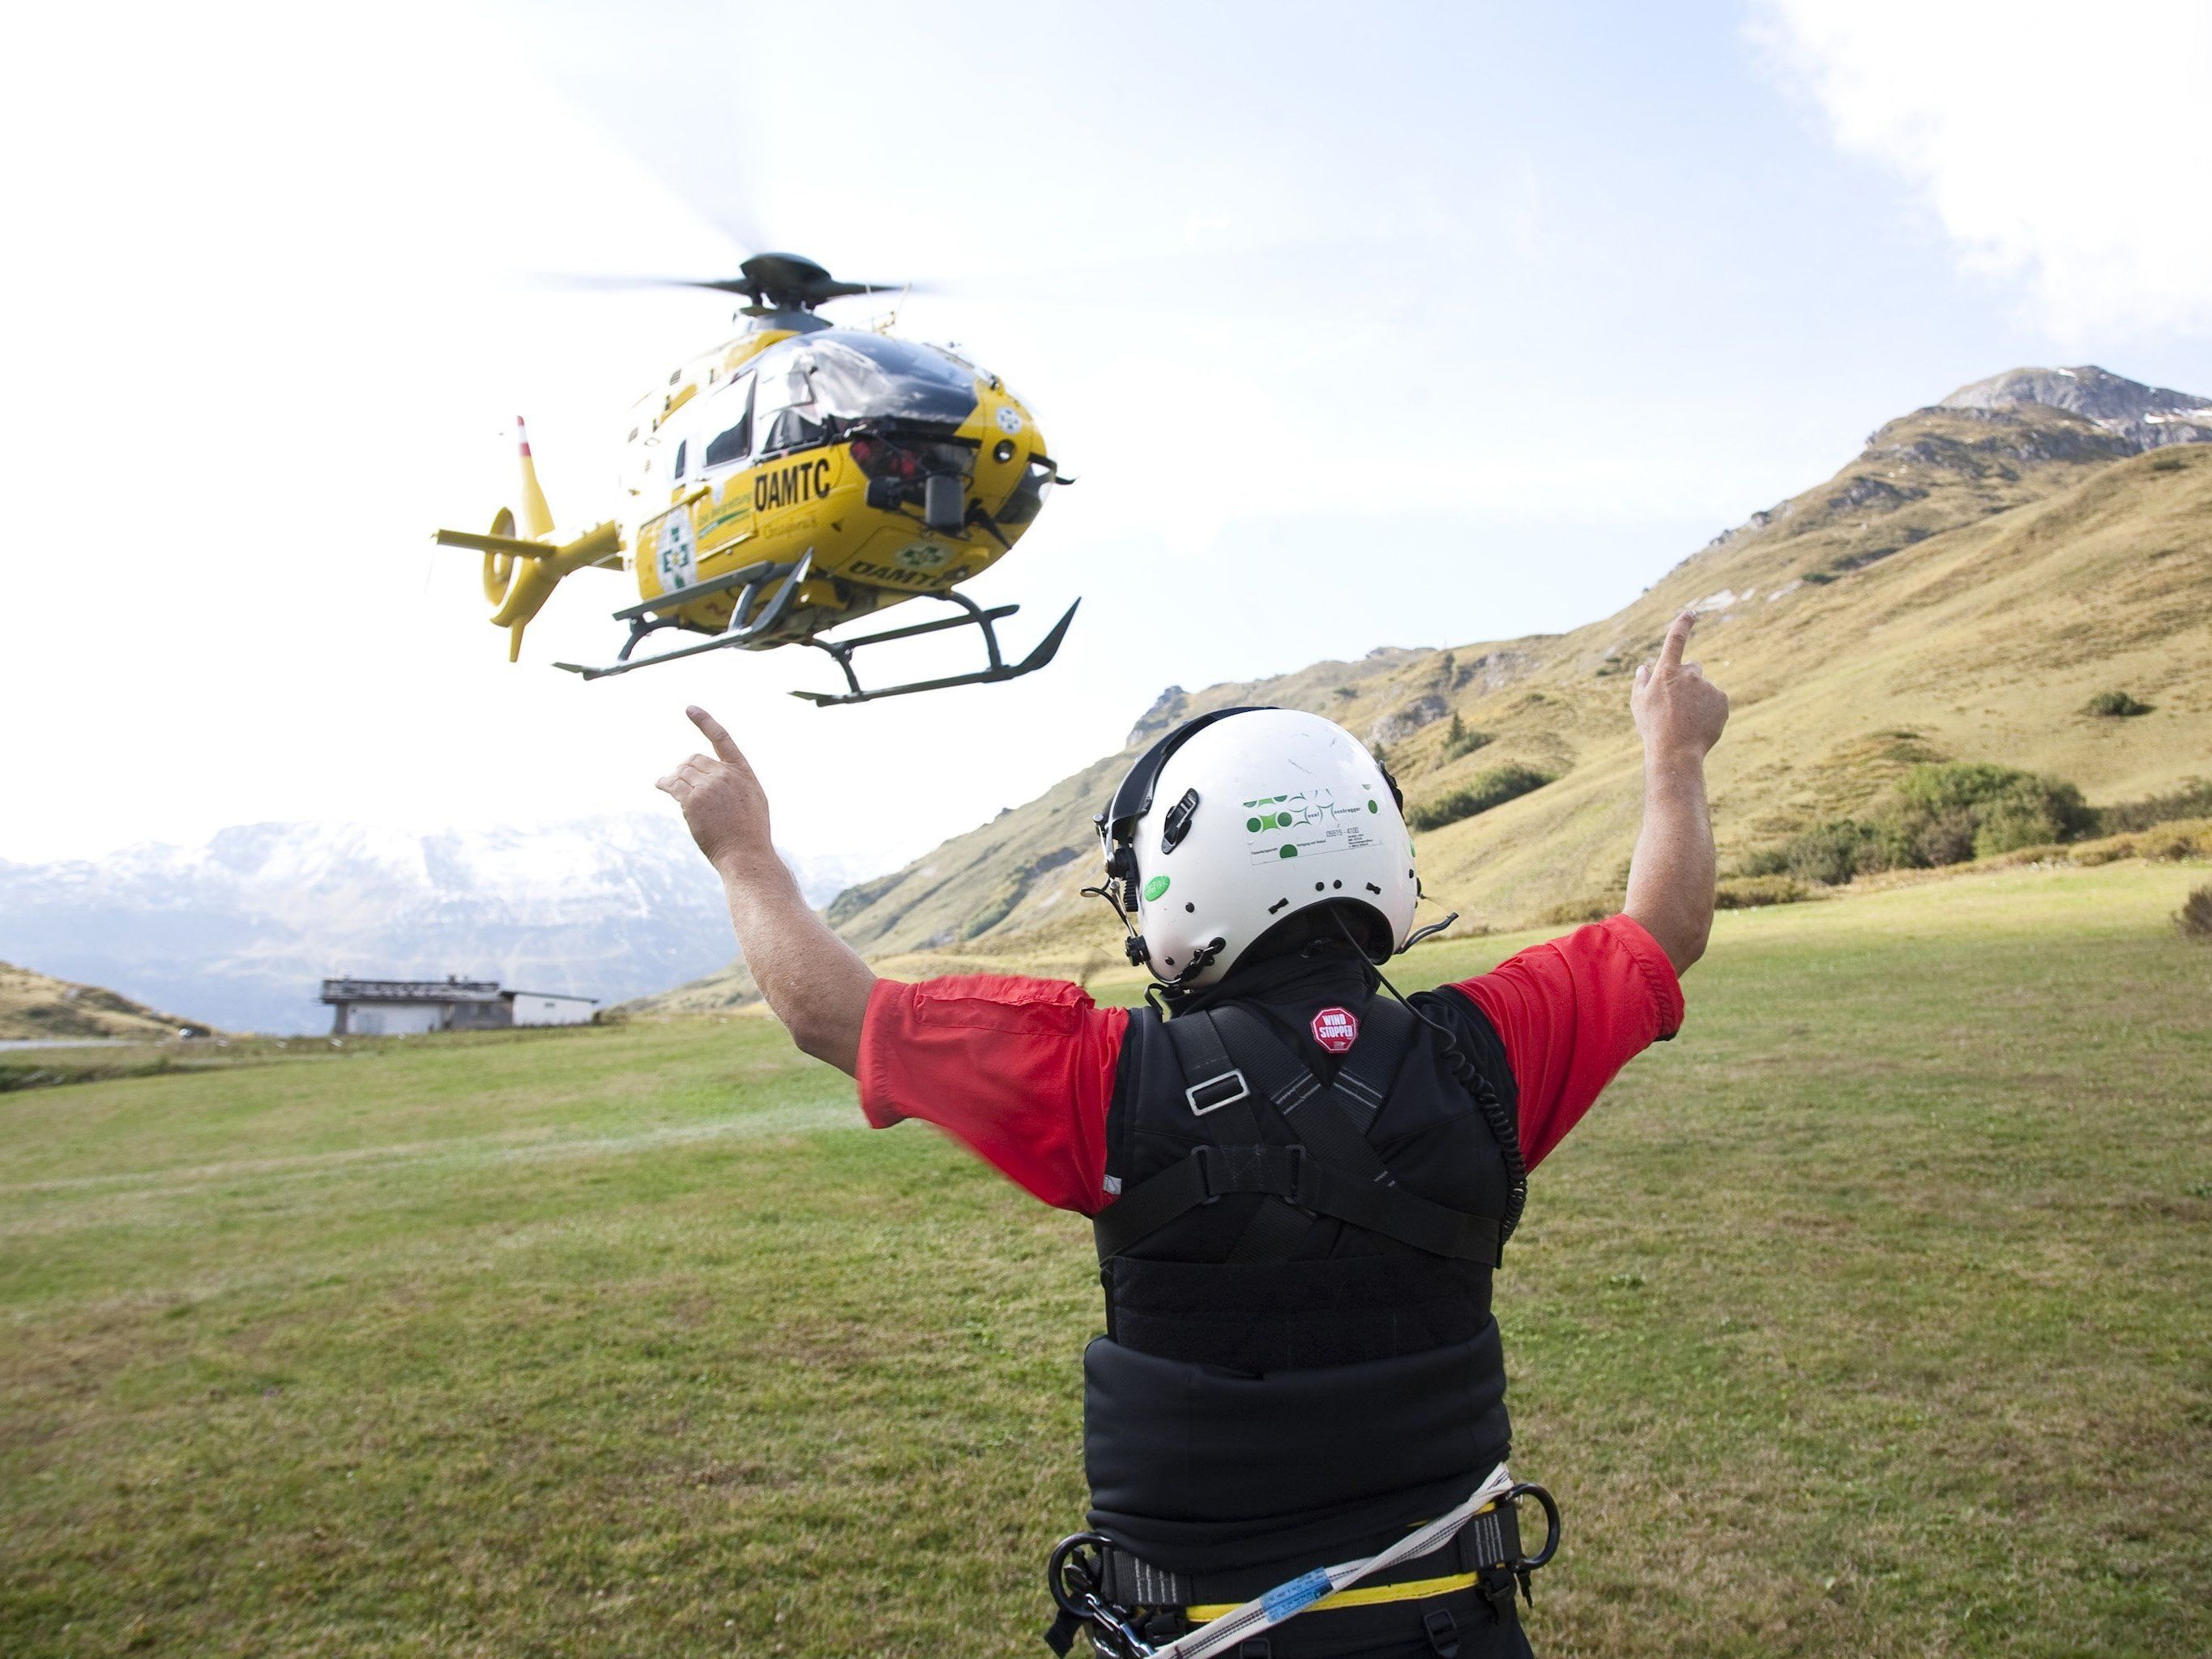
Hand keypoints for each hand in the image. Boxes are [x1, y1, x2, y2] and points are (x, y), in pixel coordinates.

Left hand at [657, 706, 774, 874]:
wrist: (746, 853)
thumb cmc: (749, 832)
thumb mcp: (753, 799)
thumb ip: (735, 781)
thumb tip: (708, 774)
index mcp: (742, 772)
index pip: (722, 739)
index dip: (705, 722)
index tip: (690, 708)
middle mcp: (725, 774)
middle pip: (694, 759)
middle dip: (684, 768)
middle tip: (678, 779)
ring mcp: (709, 786)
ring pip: (681, 772)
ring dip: (673, 777)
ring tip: (667, 784)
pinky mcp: (693, 800)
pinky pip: (673, 785)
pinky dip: (664, 783)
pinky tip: (660, 784)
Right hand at [1632, 610, 1729, 762]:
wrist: (1676, 752)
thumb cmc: (1653, 728)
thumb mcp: (1639, 704)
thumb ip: (1641, 682)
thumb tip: (1644, 667)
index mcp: (1666, 672)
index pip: (1675, 639)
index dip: (1683, 624)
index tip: (1691, 613)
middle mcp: (1689, 674)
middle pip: (1693, 668)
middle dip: (1688, 679)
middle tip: (1678, 704)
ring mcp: (1708, 686)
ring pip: (1704, 687)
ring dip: (1698, 698)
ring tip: (1687, 720)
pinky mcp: (1722, 699)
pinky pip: (1716, 700)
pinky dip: (1710, 709)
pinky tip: (1699, 724)